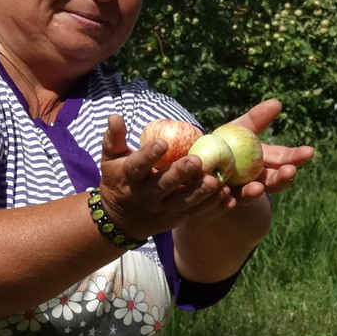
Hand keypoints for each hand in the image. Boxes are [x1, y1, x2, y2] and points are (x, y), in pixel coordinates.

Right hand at [97, 114, 222, 241]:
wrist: (120, 219)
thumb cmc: (118, 179)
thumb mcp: (110, 159)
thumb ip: (114, 138)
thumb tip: (115, 115)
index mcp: (129, 178)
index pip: (137, 167)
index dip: (149, 156)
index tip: (162, 143)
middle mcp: (145, 196)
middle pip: (163, 185)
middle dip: (180, 174)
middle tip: (197, 161)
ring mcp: (162, 209)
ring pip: (182, 202)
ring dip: (199, 193)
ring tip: (215, 181)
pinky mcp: (175, 218)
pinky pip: (195, 212)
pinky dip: (211, 206)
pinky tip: (226, 195)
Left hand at [207, 98, 313, 208]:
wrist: (203, 162)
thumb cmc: (226, 141)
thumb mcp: (240, 127)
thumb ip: (257, 119)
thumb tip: (277, 103)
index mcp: (266, 161)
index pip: (285, 159)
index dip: (297, 157)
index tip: (309, 151)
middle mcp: (257, 179)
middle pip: (274, 181)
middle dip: (284, 177)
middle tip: (290, 171)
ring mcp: (240, 192)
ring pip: (251, 194)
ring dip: (256, 192)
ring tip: (258, 188)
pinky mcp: (221, 200)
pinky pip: (225, 202)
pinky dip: (227, 201)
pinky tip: (229, 198)